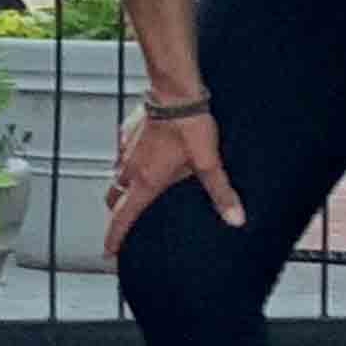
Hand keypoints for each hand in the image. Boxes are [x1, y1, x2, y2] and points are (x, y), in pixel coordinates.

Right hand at [99, 100, 245, 259]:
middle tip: (122, 221)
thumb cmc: (189, 126)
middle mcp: (130, 168)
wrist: (175, 92)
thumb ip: (221, 193)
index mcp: (146, 182)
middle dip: (115, 213)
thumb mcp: (208, 163)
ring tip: (133, 190)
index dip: (114, 238)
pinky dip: (127, 160)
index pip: (122, 217)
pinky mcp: (127, 131)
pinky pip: (122, 152)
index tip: (110, 252)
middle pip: (112, 199)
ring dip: (120, 186)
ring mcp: (125, 149)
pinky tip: (142, 155)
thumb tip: (235, 218)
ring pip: (115, 175)